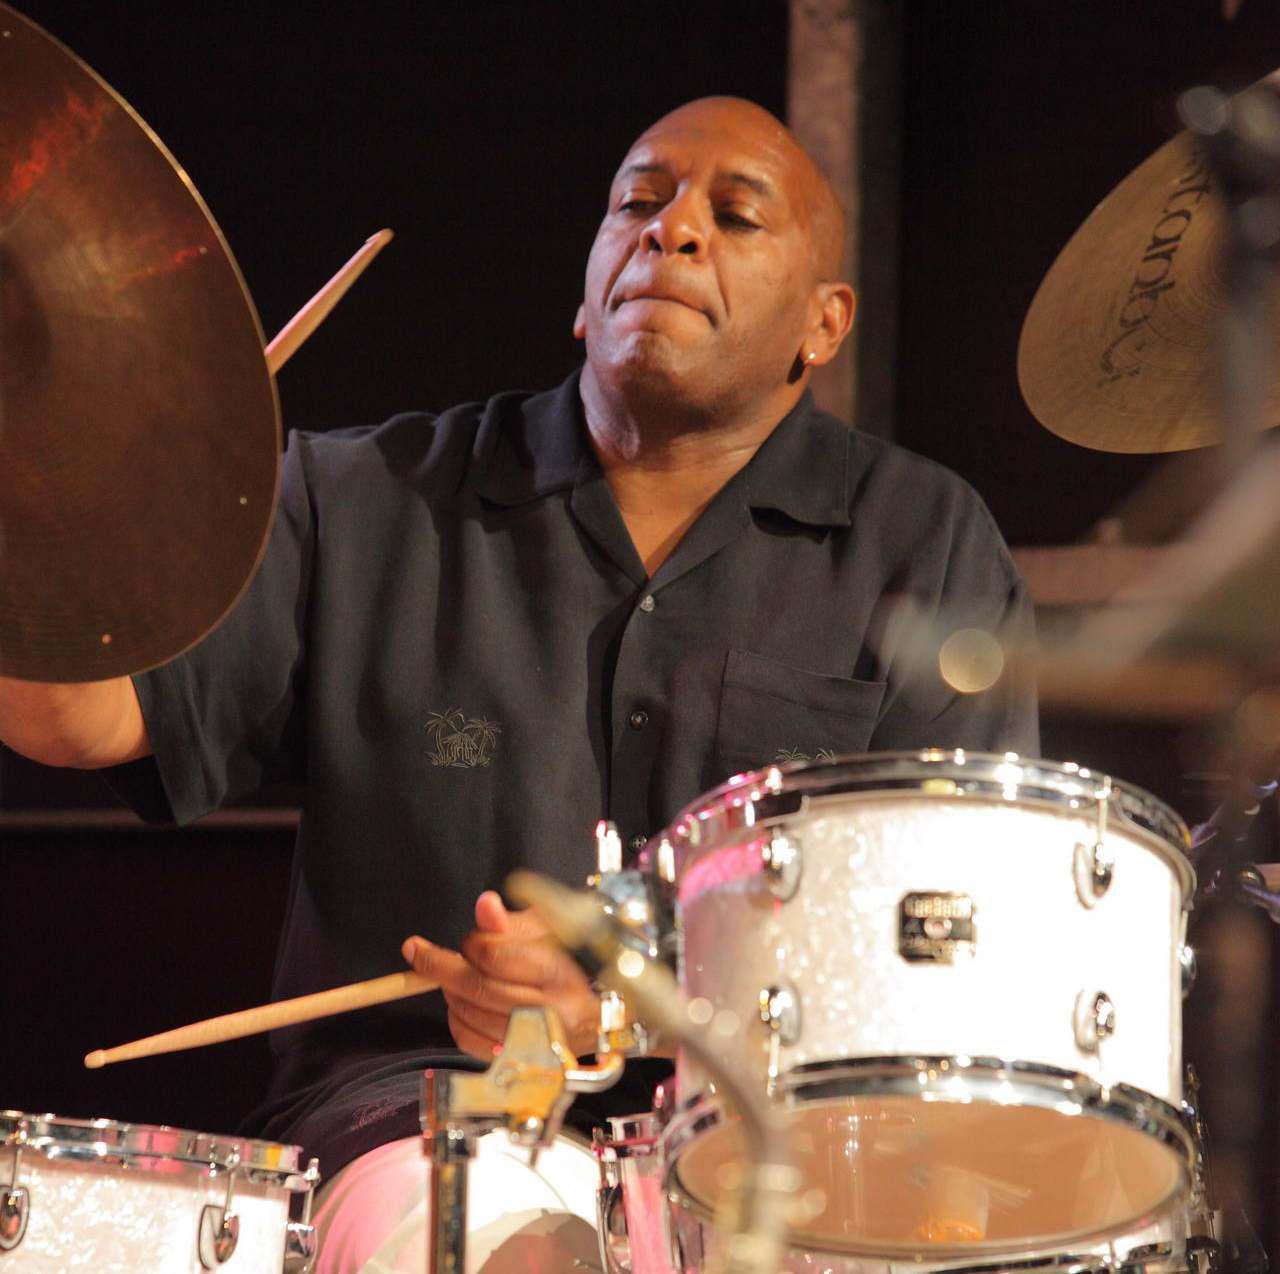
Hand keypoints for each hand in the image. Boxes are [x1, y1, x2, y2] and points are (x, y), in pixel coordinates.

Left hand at [402, 891, 599, 1059]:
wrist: (596, 1016)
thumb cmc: (568, 968)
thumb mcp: (547, 933)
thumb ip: (511, 922)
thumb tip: (485, 905)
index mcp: (556, 972)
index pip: (495, 955)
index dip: (471, 943)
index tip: (466, 940)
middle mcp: (547, 1011)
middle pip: (477, 988)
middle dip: (440, 967)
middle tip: (419, 953)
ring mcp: (531, 1041)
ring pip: (470, 1015)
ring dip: (450, 992)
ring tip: (455, 977)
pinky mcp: (516, 1061)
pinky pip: (469, 1042)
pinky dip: (456, 1020)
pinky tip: (463, 1004)